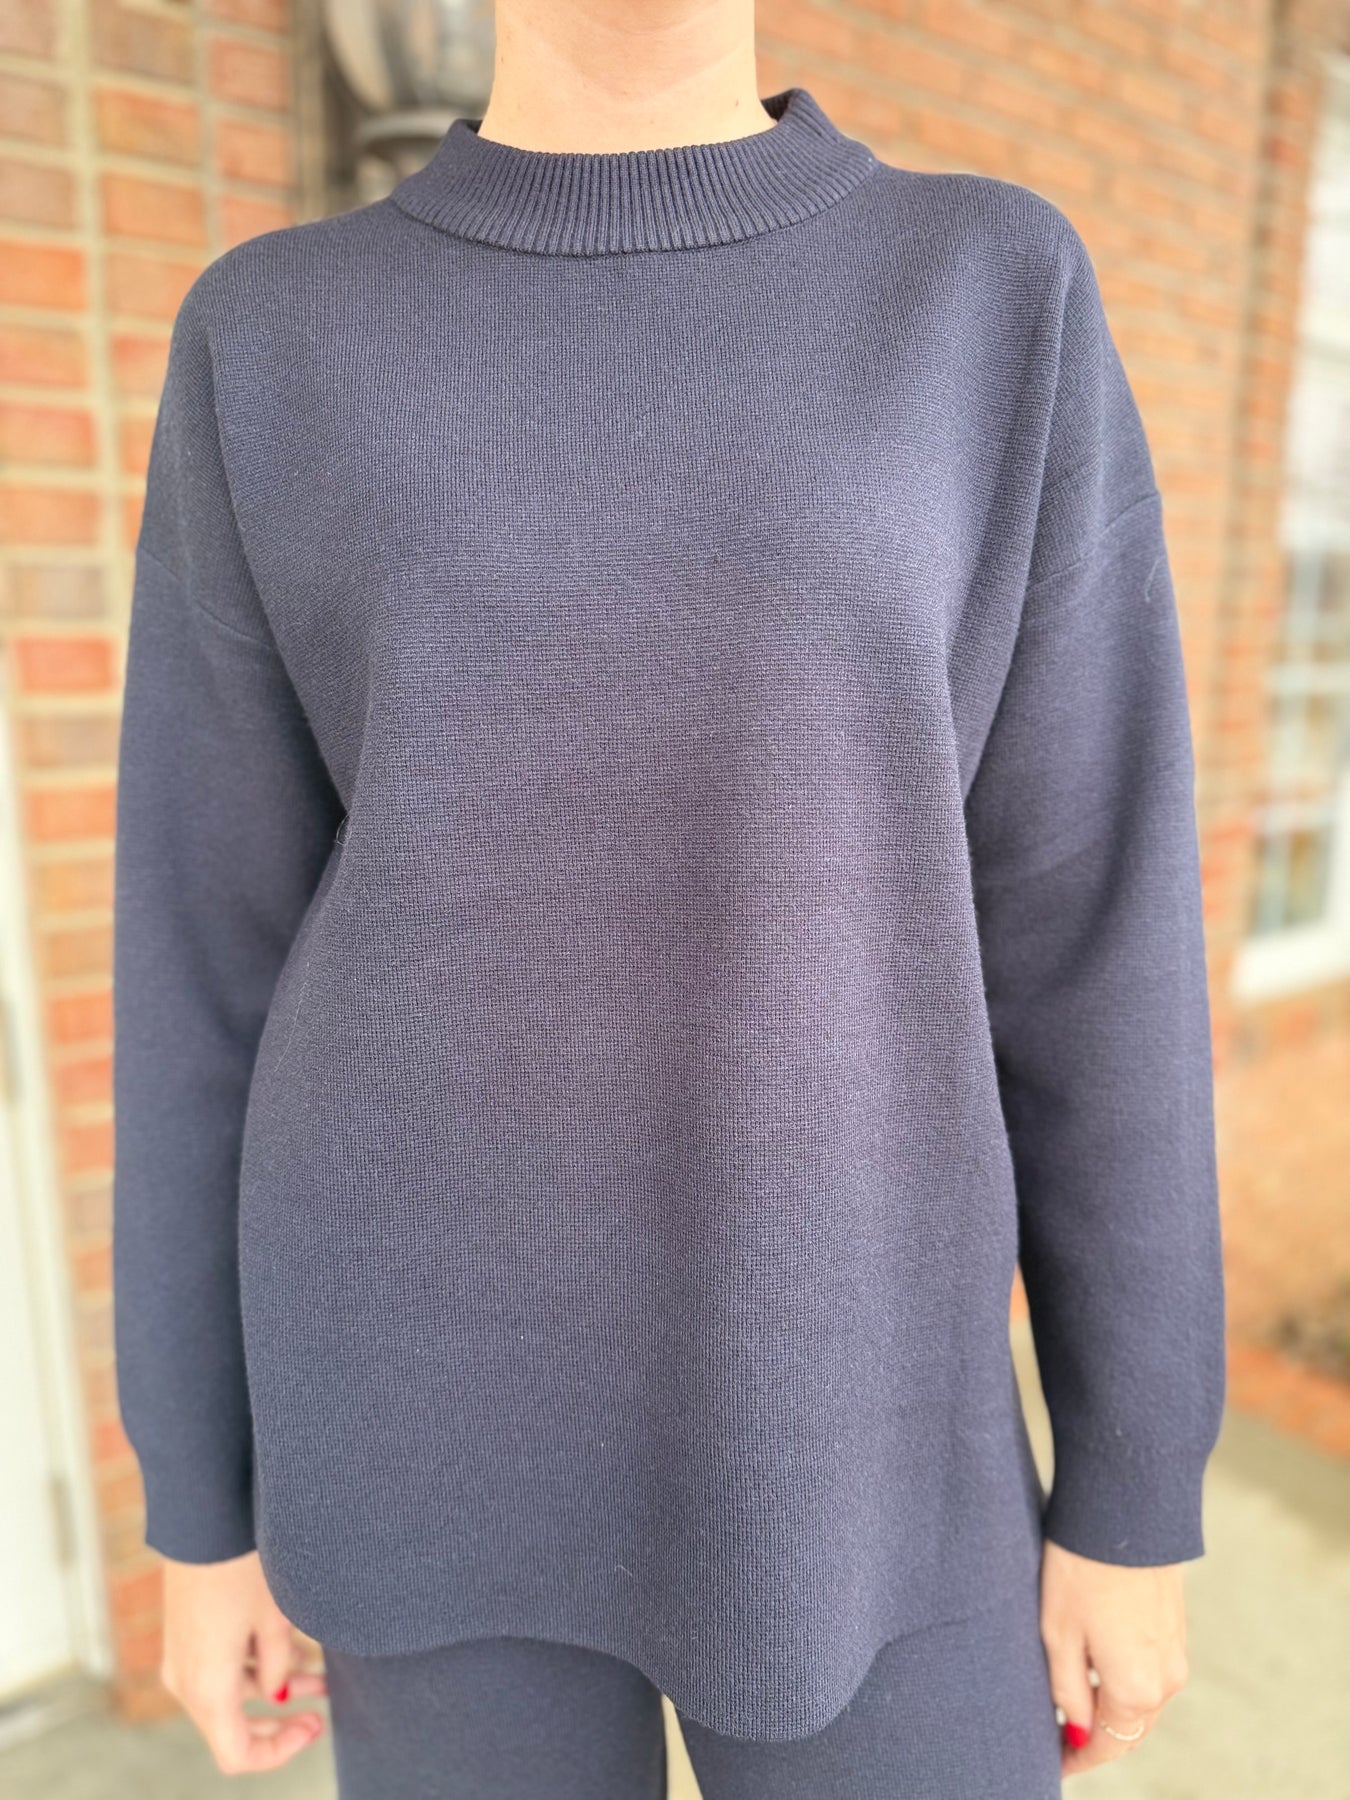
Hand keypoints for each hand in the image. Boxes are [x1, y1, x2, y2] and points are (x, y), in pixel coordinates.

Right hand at [160, 1549, 326, 1774]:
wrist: (205, 1514)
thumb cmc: (243, 1564)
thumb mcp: (275, 1617)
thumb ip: (279, 1666)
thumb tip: (279, 1693)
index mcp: (207, 1689)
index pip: (237, 1755)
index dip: (280, 1751)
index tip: (315, 1725)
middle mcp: (186, 1681)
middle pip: (234, 1727)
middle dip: (282, 1719)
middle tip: (323, 1706)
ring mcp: (182, 1657)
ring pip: (230, 1693)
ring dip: (275, 1685)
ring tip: (322, 1669)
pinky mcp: (185, 1634)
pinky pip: (220, 1667)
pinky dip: (255, 1665)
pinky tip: (295, 1647)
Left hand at [1039, 1538, 1189, 1777]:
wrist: (1125, 1508)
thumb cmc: (1082, 1567)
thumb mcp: (1059, 1633)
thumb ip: (1068, 1691)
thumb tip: (1075, 1730)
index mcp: (1137, 1689)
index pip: (1107, 1745)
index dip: (1077, 1759)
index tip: (1052, 1762)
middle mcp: (1167, 1679)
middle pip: (1129, 1727)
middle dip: (1096, 1738)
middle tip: (1057, 1738)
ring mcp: (1176, 1650)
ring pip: (1142, 1698)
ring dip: (1112, 1708)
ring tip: (1071, 1703)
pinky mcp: (1175, 1624)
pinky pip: (1150, 1669)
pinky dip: (1126, 1679)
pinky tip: (1097, 1666)